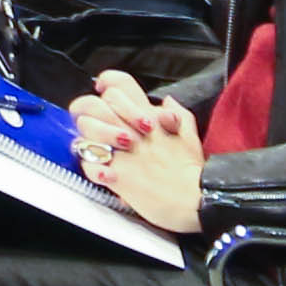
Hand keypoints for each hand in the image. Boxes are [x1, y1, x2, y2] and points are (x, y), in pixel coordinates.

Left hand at [68, 71, 207, 235]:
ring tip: (98, 152)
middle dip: (89, 115)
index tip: (102, 90)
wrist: (198, 200)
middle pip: (94, 106)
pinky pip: (89, 165)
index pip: (119, 86)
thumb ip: (178, 114)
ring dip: (87, 142)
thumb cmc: (194, 172)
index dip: (107, 84)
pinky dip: (92, 169)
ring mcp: (123, 152)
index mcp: (150, 117)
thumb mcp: (190, 136)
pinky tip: (103, 173)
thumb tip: (167, 101)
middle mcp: (133, 130)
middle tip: (95, 127)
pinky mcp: (118, 176)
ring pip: (86, 133)